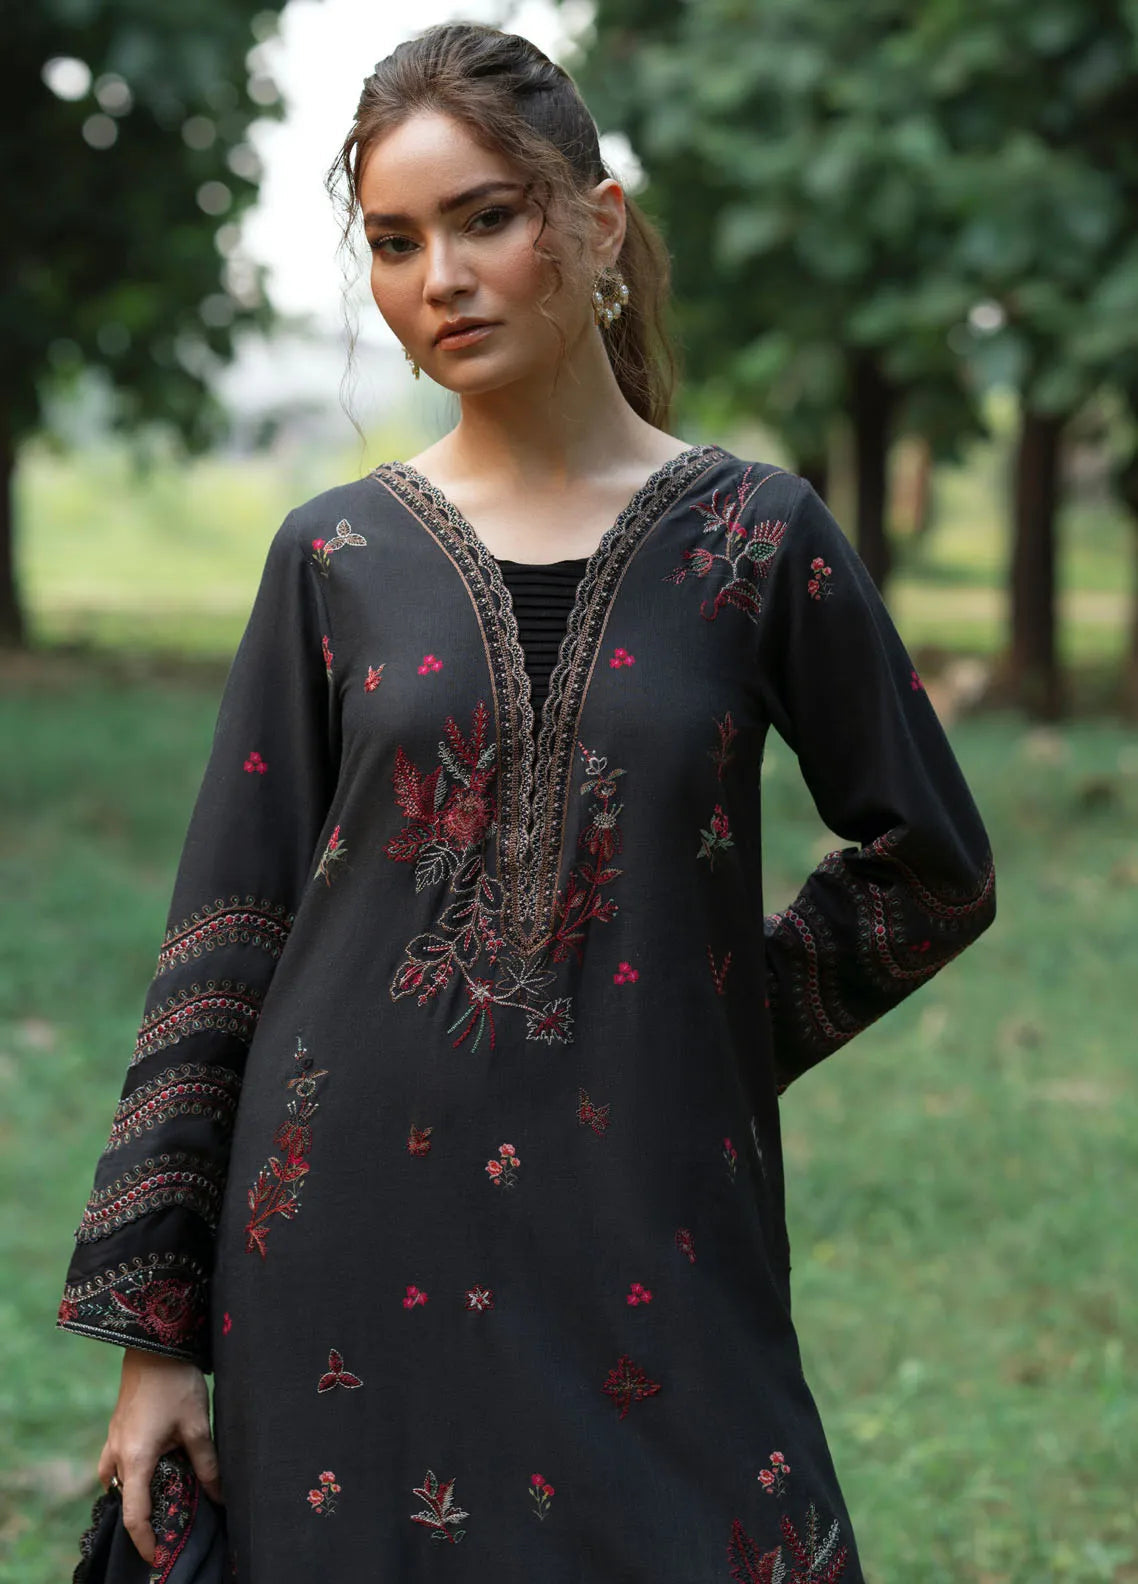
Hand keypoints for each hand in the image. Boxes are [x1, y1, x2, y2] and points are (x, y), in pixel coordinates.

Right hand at [96, 1347, 223, 1564]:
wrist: (153, 1345)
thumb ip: (207, 1463)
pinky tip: (152, 1467)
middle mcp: (116, 1454)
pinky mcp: (117, 1428)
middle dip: (141, 1518)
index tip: (156, 1558)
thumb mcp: (197, 1425)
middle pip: (124, 1500)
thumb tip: (220, 1496)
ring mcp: (113, 1440)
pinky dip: (129, 1474)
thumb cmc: (175, 1384)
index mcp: (135, 1459)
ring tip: (160, 1496)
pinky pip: (115, 1463)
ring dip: (134, 1493)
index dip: (144, 1541)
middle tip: (166, 1526)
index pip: (134, 1515)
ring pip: (115, 1481)